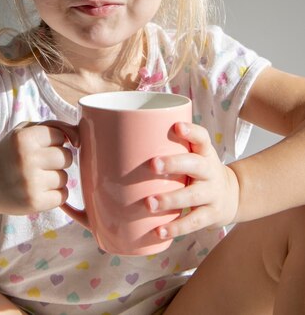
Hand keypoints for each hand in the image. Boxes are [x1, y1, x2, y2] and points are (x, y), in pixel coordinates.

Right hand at [0, 122, 78, 215]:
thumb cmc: (9, 154)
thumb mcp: (23, 131)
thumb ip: (52, 126)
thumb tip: (79, 137)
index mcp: (24, 139)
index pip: (61, 136)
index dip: (54, 141)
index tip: (41, 146)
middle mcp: (27, 160)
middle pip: (67, 157)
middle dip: (58, 159)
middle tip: (40, 163)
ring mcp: (31, 183)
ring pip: (65, 177)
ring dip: (55, 178)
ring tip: (36, 178)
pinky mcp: (35, 203)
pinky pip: (63, 195)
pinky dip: (55, 194)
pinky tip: (39, 190)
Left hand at [147, 122, 239, 239]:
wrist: (233, 195)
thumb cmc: (200, 171)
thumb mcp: (195, 155)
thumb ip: (171, 149)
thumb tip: (125, 142)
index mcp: (205, 153)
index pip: (202, 138)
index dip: (192, 131)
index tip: (177, 126)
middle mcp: (210, 171)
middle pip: (196, 164)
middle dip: (174, 164)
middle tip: (153, 164)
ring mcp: (212, 194)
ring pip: (193, 196)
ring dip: (170, 200)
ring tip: (149, 203)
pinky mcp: (211, 215)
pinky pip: (194, 222)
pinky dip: (176, 228)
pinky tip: (159, 231)